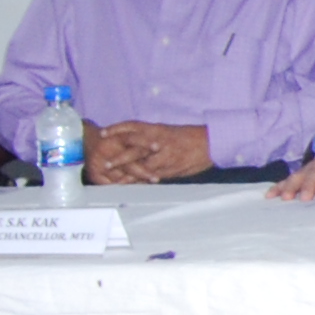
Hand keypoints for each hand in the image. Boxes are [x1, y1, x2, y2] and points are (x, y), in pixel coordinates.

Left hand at [89, 121, 213, 184]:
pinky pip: (155, 176)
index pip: (133, 127)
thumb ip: (153, 137)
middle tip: (106, 163)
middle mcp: (160, 141)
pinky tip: (135, 187)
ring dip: (129, 174)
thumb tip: (137, 140)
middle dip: (120, 156)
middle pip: (134, 148)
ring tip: (117, 181)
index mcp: (158, 129)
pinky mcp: (172, 168)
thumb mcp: (170, 132)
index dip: (117, 129)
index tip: (102, 133)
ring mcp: (166, 156)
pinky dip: (144, 182)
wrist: (212, 143)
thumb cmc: (191, 137)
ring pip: (143, 166)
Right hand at [268, 141, 314, 200]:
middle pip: (312, 175)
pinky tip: (270, 196)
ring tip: (283, 198)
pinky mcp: (299, 175)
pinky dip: (278, 187)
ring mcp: (308, 170)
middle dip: (307, 186)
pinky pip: (287, 181)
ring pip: (297, 177)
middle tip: (302, 198)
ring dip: (290, 187)